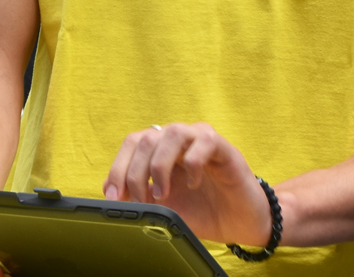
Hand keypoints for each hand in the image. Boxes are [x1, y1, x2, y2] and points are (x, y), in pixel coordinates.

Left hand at [103, 123, 273, 247]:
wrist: (239, 222)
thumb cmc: (203, 211)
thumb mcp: (163, 207)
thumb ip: (142, 197)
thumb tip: (114, 196)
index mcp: (162, 151)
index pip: (133, 144)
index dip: (118, 167)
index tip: (114, 196)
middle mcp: (180, 140)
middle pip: (147, 138)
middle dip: (135, 172)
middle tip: (140, 200)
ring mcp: (202, 141)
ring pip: (172, 132)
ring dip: (160, 165)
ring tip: (163, 193)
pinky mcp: (224, 148)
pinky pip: (204, 141)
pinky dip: (193, 164)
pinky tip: (193, 184)